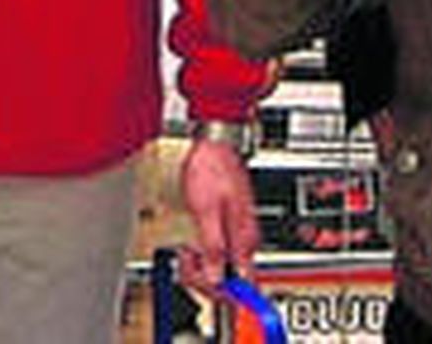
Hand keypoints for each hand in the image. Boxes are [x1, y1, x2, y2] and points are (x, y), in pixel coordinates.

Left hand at [176, 139, 259, 291]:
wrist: (212, 143)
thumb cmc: (212, 169)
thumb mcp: (207, 211)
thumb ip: (212, 246)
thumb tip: (215, 277)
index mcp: (245, 236)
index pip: (243, 281)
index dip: (221, 289)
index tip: (203, 282)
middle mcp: (244, 237)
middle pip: (229, 275)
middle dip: (204, 273)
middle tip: (188, 260)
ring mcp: (237, 231)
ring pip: (220, 264)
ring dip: (200, 263)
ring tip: (187, 248)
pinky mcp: (228, 225)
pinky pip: (217, 250)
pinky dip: (201, 251)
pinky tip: (191, 242)